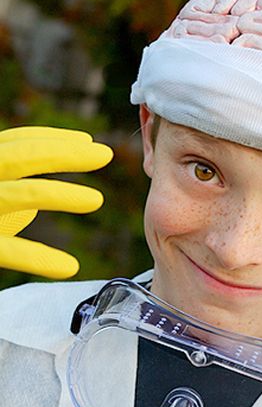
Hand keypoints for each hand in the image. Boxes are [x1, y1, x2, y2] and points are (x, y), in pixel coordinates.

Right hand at [0, 126, 112, 278]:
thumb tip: (47, 194)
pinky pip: (6, 250)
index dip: (55, 139)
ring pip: (22, 195)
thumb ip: (8, 185)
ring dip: (62, 195)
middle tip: (105, 155)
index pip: (17, 142)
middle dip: (64, 153)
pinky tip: (68, 267)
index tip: (88, 142)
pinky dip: (39, 258)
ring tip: (96, 200)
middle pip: (21, 156)